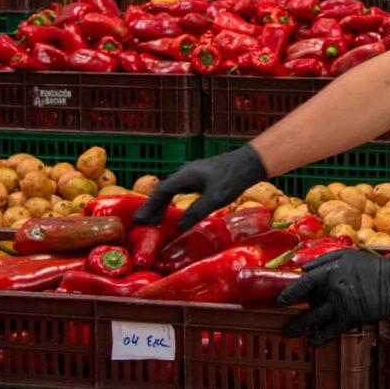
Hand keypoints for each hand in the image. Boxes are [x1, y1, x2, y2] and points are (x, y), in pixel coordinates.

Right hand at [133, 144, 266, 230]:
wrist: (249, 162)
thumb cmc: (233, 178)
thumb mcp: (215, 198)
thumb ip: (196, 212)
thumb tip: (179, 227)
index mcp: (185, 176)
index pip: (161, 191)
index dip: (149, 207)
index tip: (140, 220)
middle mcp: (186, 173)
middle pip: (163, 190)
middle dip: (152, 207)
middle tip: (142, 224)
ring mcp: (193, 173)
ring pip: (171, 189)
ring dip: (161, 204)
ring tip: (154, 221)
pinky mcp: (200, 176)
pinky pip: (179, 189)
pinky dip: (172, 200)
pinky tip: (174, 210)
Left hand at [278, 249, 389, 344]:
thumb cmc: (370, 267)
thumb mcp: (347, 255)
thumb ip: (323, 260)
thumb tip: (303, 269)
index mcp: (330, 271)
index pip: (303, 283)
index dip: (289, 293)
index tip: (280, 301)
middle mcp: (332, 289)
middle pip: (308, 302)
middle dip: (297, 311)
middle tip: (285, 320)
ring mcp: (340, 305)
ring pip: (314, 319)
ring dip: (299, 327)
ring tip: (288, 332)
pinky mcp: (350, 318)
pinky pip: (330, 331)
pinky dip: (320, 337)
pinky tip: (313, 341)